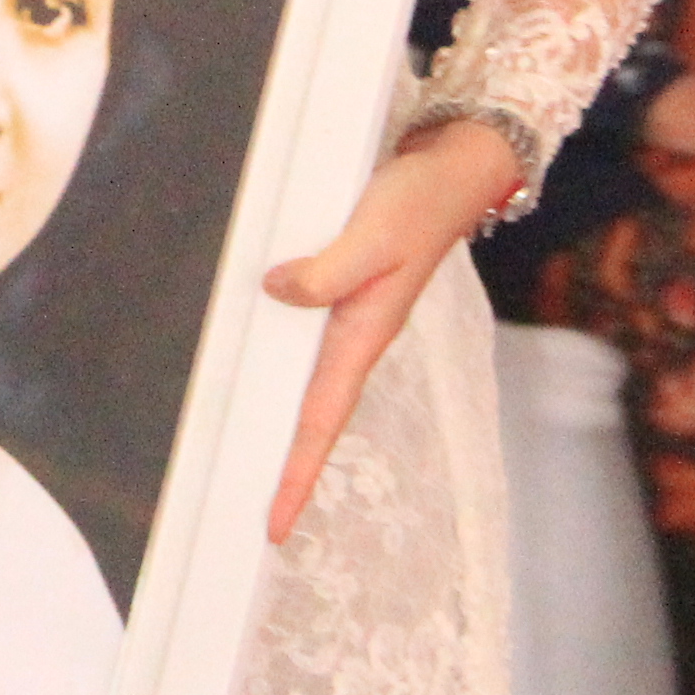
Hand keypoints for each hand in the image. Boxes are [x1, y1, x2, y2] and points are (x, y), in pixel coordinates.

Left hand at [259, 117, 525, 543]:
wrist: (453, 169)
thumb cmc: (419, 200)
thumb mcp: (374, 232)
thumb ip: (327, 269)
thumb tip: (277, 293)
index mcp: (364, 336)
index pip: (323, 421)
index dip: (297, 474)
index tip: (275, 525)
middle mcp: (355, 337)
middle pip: (314, 420)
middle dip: (286, 473)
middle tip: (252, 522)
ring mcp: (349, 318)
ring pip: (307, 386)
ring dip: (279, 426)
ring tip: (240, 466)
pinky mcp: (342, 292)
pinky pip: (302, 345)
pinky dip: (277, 370)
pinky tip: (248, 377)